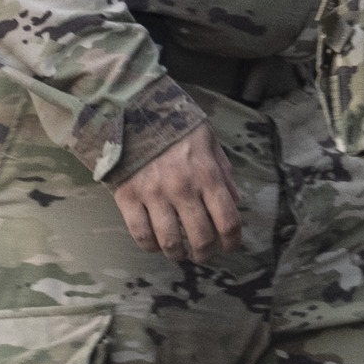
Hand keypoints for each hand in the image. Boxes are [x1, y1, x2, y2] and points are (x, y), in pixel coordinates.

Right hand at [114, 120, 243, 262]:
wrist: (129, 109)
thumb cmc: (173, 124)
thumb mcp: (207, 139)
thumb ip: (223, 171)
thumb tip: (236, 201)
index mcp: (206, 174)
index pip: (228, 221)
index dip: (233, 241)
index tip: (230, 246)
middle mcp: (182, 188)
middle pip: (201, 238)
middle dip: (206, 254)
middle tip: (204, 254)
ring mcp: (153, 194)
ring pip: (171, 243)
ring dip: (179, 254)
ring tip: (181, 252)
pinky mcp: (128, 197)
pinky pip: (141, 235)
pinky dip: (151, 246)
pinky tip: (156, 243)